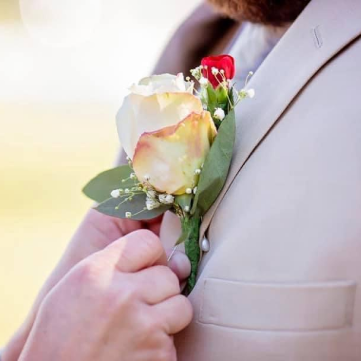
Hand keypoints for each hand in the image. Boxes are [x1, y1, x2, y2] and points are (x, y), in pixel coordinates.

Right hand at [18, 230, 192, 360]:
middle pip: (168, 275)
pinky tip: (139, 349)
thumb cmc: (58, 339)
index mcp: (98, 273)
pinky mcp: (159, 354)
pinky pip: (174, 339)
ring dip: (168, 315)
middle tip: (140, 304)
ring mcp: (144, 326)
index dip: (151, 255)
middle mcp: (123, 295)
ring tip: (142, 327)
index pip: (148, 242)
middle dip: (159, 288)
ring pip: (180, 305)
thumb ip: (109, 265)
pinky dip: (162, 345)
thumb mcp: (71, 288)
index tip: (146, 267)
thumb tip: (147, 253)